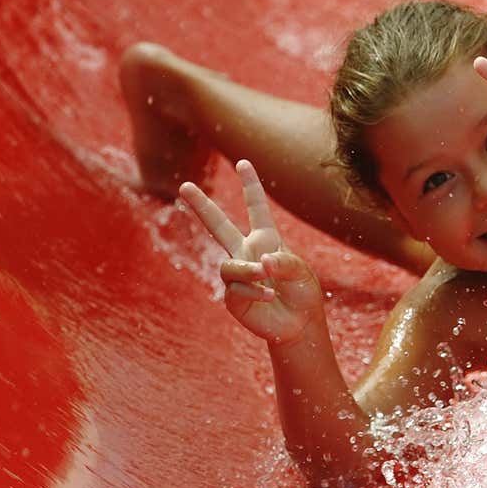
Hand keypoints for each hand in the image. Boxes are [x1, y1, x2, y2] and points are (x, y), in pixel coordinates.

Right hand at [179, 160, 324, 346]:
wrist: (297, 325)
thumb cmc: (301, 293)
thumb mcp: (301, 272)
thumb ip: (284, 262)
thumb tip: (261, 263)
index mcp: (265, 239)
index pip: (256, 208)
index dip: (250, 185)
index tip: (244, 162)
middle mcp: (246, 252)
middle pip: (218, 225)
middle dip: (201, 206)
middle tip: (184, 186)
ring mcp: (237, 274)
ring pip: (229, 265)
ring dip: (248, 270)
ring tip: (264, 277)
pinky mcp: (232, 296)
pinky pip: (235, 288)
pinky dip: (254, 292)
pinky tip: (268, 297)